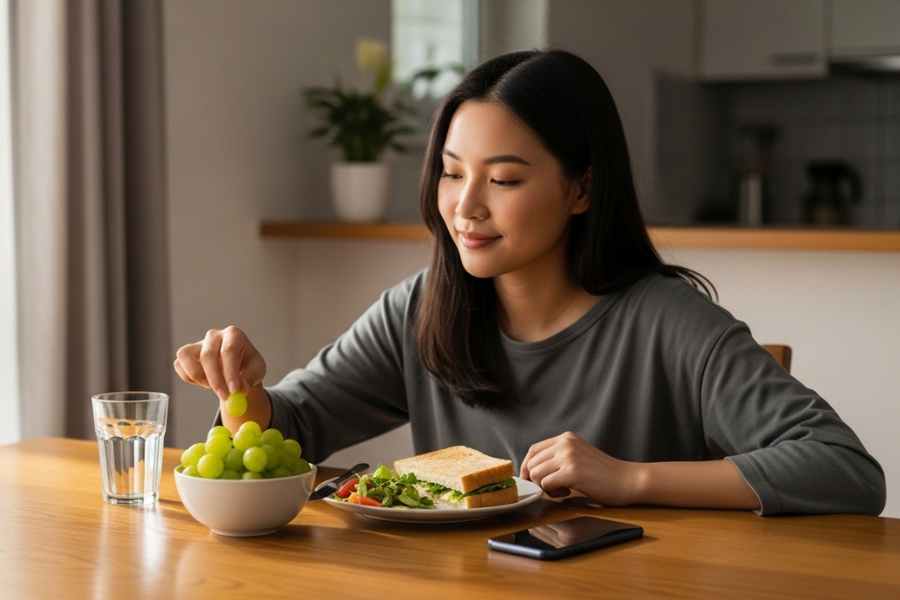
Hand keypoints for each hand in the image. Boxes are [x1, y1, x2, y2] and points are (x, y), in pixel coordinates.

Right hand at [174, 326, 265, 400]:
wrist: (237, 366)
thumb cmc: (248, 365)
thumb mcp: (257, 370)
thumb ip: (250, 378)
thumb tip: (241, 389)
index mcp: (233, 334)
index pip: (228, 351)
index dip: (230, 371)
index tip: (234, 390)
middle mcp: (214, 336)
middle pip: (208, 355)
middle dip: (215, 379)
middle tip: (224, 396)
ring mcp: (197, 343)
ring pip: (186, 355)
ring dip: (196, 375)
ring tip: (210, 387)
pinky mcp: (186, 354)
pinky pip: (179, 365)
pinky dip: (188, 377)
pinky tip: (204, 383)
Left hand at [520, 431, 636, 506]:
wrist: (627, 480)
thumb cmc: (603, 473)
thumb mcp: (578, 455)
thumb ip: (558, 457)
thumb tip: (531, 470)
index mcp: (566, 438)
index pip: (533, 450)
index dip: (526, 466)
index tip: (529, 479)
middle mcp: (565, 444)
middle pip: (532, 463)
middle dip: (535, 479)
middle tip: (552, 488)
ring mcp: (568, 457)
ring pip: (536, 474)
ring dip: (545, 487)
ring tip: (562, 489)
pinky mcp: (572, 472)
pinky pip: (546, 484)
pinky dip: (553, 492)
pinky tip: (567, 492)